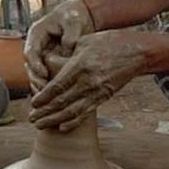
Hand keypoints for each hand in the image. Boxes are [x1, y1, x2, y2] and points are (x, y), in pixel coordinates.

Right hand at [24, 0, 95, 91]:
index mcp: (36, 33)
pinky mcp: (49, 62)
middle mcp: (36, 46)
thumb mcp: (73, 21)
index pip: (30, 52)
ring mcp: (41, 55)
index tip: (44, 74)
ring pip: (36, 74)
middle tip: (45, 91)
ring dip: (41, 86)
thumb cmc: (74, 15)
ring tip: (50, 97)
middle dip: (37, 80)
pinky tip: (56, 95)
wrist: (78, 15)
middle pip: (30, 67)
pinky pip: (45, 76)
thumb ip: (70, 35)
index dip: (35, 65)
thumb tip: (67, 50)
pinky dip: (48, 86)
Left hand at [28, 31, 147, 130]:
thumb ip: (66, 53)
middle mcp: (88, 81)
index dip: (43, 98)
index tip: (33, 103)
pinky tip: (62, 126)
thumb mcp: (84, 41)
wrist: (136, 52)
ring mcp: (97, 91)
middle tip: (32, 118)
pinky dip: (73, 122)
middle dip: (44, 113)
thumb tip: (47, 61)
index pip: (57, 87)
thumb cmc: (109, 42)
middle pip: (61, 102)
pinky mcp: (104, 97)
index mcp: (80, 65)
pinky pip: (86, 113)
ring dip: (54, 120)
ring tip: (41, 125)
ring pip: (72, 111)